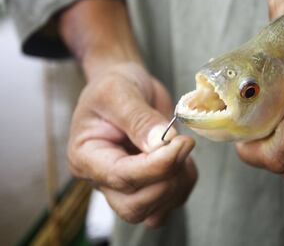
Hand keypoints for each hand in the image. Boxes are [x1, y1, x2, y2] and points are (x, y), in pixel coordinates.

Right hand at [68, 62, 196, 225]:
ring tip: (183, 148)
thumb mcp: (120, 92)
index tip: (181, 143)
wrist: (126, 85)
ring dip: (178, 185)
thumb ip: (139, 119)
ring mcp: (125, 186)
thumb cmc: (114, 86)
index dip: (156, 166)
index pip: (121, 176)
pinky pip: (169, 203)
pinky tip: (184, 160)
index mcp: (86, 156)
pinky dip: (184, 185)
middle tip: (182, 145)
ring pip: (153, 211)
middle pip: (134, 206)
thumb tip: (162, 143)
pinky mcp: (147, 185)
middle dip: (166, 181)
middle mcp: (103, 179)